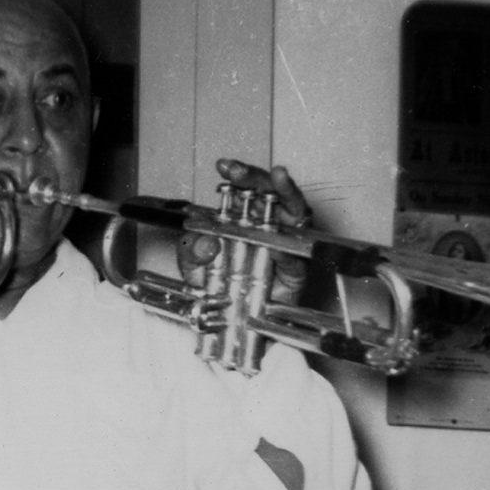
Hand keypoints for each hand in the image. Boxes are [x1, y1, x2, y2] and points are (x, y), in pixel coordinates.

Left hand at [179, 157, 311, 302]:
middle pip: (269, 193)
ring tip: (278, 177)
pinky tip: (278, 234)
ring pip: (294, 211)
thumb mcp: (193, 268)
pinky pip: (295, 254)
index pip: (244, 190)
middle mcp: (266, 227)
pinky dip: (286, 245)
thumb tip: (205, 240)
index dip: (237, 175)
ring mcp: (284, 245)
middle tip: (238, 171)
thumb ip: (192, 251)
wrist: (229, 323)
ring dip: (286, 192)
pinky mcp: (297, 270)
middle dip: (255, 178)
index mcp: (242, 219)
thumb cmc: (216, 290)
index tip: (224, 166)